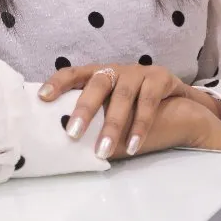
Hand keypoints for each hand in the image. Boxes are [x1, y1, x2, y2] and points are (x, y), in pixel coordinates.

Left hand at [39, 62, 220, 159]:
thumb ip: (93, 119)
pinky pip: (149, 103)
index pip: (74, 73)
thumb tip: (63, 145)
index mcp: (99, 74)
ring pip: (124, 95)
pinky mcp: (161, 78)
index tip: (42, 98)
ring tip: (102, 151)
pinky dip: (140, 126)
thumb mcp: (111, 108)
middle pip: (98, 82)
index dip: (58, 83)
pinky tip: (132, 147)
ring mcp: (139, 72)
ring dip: (112, 124)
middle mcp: (117, 69)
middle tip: (72, 134)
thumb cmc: (134, 107)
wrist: (178, 102)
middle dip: (84, 107)